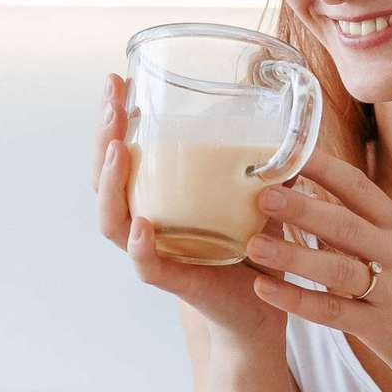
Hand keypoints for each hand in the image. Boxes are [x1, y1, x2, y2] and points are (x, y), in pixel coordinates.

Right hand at [91, 74, 286, 351]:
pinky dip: (141, 246)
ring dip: (111, 183)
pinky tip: (142, 223)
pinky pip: (146, 265)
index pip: (120, 155)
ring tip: (116, 149)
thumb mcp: (257, 198)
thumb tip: (287, 121)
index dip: (113, 119)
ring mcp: (156, 253)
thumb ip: (264, 165)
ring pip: (113, 220)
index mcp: (158, 200)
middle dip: (104, 137)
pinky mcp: (175, 282)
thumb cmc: (254, 252)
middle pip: (105, 180)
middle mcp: (146, 224)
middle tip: (112, 101)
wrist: (264, 310)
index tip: (116, 80)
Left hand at [243, 151, 391, 391]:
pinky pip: (333, 312)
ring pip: (337, 268)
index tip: (286, 150)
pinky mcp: (384, 330)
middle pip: (345, 224)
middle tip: (260, 192)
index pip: (359, 188)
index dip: (322, 167)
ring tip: (251, 245)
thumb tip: (317, 203)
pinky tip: (264, 290)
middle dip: (301, 207)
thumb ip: (368, 232)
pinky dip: (297, 300)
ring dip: (292, 256)